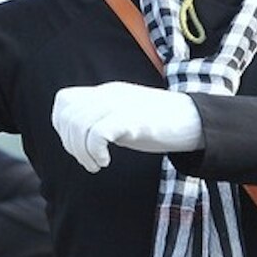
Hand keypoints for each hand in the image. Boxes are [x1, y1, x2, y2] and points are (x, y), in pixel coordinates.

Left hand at [51, 82, 202, 172]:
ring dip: (82, 152)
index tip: (77, 145)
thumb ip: (102, 119)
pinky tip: (105, 161)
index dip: (61, 125)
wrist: (195, 121)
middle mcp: (110, 95)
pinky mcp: (133, 120)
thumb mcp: (124, 117)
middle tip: (89, 160)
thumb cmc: (160, 124)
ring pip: (80, 125)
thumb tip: (77, 136)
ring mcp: (122, 106)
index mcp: (106, 93)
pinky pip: (98, 132)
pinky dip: (95, 151)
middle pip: (68, 115)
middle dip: (71, 144)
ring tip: (97, 164)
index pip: (63, 100)